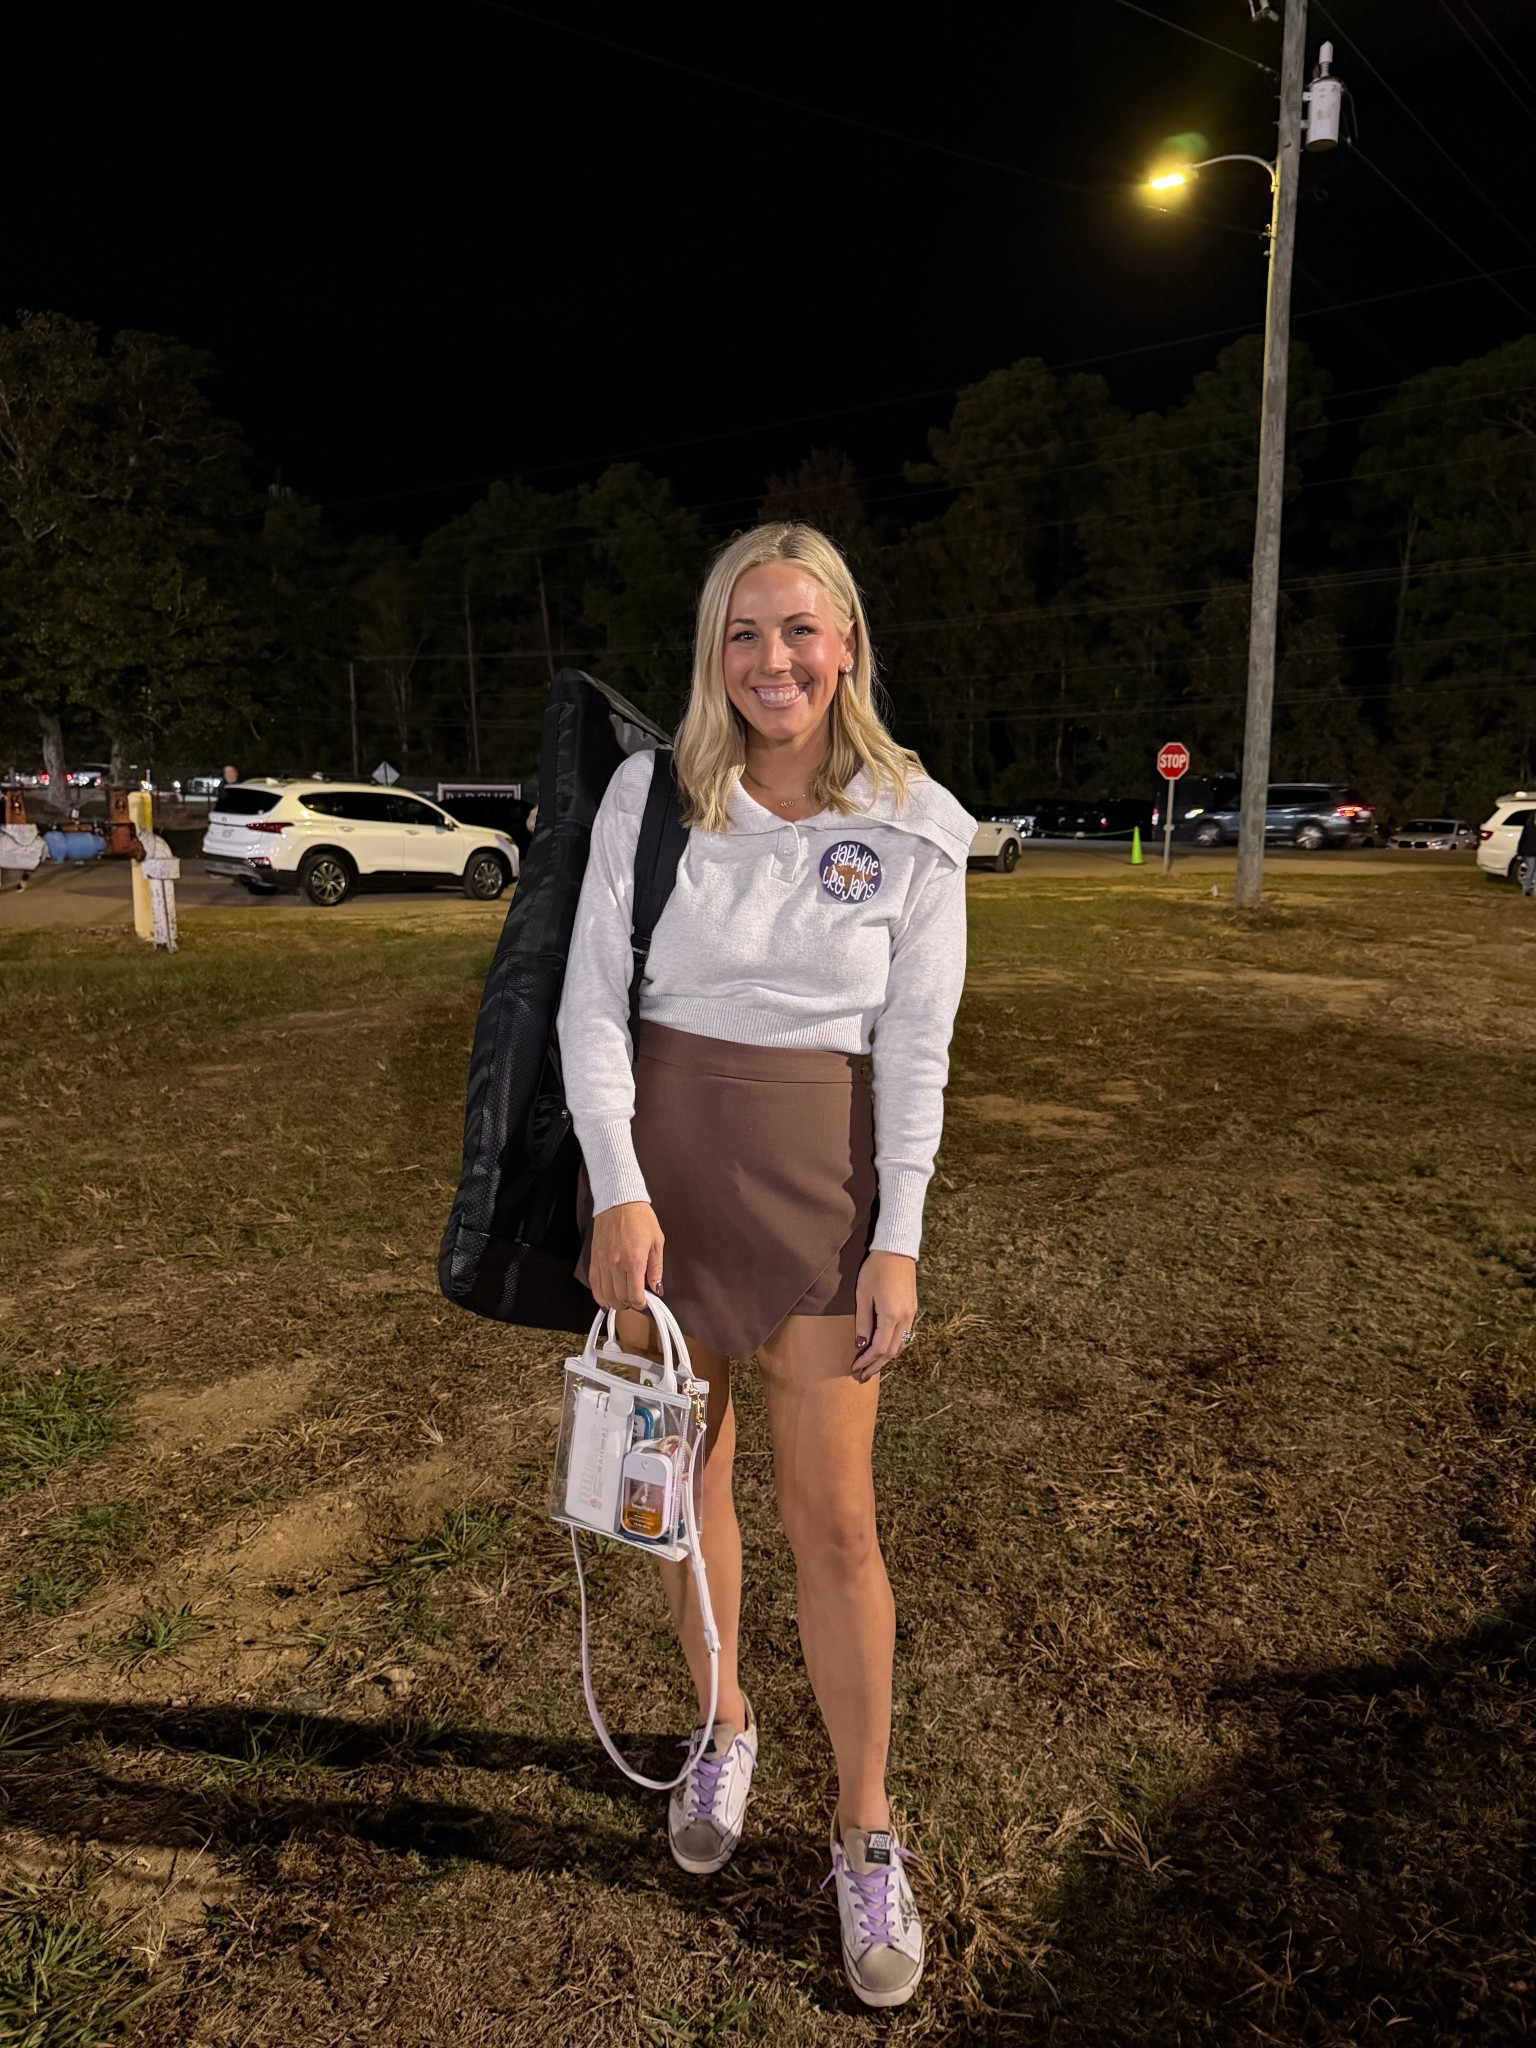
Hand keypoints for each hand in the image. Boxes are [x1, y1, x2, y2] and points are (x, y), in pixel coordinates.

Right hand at [588, 1201, 663, 1312]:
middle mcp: (616, 1264)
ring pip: (605, 1294)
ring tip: (622, 1301)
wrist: (619, 1201)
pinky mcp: (594, 1259)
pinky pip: (594, 1283)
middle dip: (629, 1304)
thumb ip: (656, 1268)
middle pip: (619, 1297)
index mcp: (634, 1261)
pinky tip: (605, 1298)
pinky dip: (599, 1295)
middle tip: (635, 1300)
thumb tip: (657, 1288)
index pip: (635, 1295)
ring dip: (614, 1302)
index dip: (641, 1304)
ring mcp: (603, 1262)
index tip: (645, 1302)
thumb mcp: (657, 1241)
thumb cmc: (640, 1218)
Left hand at [852, 1250, 917, 1382]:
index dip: (867, 1361)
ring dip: (886, 1359)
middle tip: (862, 1376)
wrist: (896, 1251)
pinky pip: (905, 1335)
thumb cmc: (875, 1270)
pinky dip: (893, 1347)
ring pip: (900, 1345)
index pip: (879, 1348)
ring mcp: (911, 1314)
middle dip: (876, 1366)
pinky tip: (884, 1350)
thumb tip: (861, 1344)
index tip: (855, 1369)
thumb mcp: (863, 1295)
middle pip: (891, 1352)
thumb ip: (863, 1321)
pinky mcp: (912, 1309)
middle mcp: (905, 1318)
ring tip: (872, 1367)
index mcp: (891, 1315)